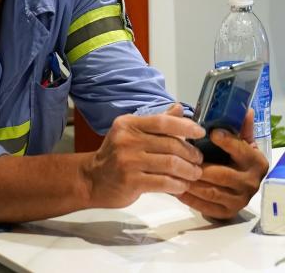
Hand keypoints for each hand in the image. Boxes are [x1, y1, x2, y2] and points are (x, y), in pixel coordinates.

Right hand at [80, 103, 204, 208]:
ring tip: (194, 173)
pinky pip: (165, 182)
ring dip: (189, 171)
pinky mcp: (131, 181)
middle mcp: (126, 140)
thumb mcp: (132, 134)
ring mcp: (127, 161)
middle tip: (198, 160)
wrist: (92, 179)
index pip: (162, 122)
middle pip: (171, 145)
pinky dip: (178, 184)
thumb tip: (179, 108)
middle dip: (191, 154)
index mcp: (127, 125)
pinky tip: (181, 185)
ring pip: (171, 164)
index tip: (200, 133)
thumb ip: (157, 123)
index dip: (186, 126)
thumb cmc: (117, 156)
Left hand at [176, 108, 268, 219]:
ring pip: (211, 191)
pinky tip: (174, 188)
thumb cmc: (231, 157)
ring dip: (190, 182)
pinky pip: (206, 207)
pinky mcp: (227, 212)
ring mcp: (239, 200)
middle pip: (221, 174)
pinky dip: (189, 198)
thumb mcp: (238, 141)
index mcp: (255, 161)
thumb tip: (244, 109)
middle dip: (198, 166)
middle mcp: (251, 182)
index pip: (242, 151)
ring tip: (170, 172)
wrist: (234, 185)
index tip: (212, 133)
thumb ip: (238, 126)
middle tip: (178, 157)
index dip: (227, 142)